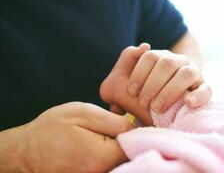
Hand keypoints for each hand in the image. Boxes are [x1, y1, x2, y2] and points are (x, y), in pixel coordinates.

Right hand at [6, 102, 132, 172]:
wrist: (26, 151)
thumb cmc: (52, 129)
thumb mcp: (83, 113)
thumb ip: (113, 121)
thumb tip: (135, 126)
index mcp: (102, 156)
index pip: (136, 145)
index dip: (139, 132)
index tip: (137, 121)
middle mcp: (101, 172)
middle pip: (130, 155)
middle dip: (130, 140)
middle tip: (120, 126)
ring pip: (121, 161)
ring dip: (120, 147)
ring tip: (108, 135)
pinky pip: (109, 165)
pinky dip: (110, 155)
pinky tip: (103, 144)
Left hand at [100, 44, 210, 124]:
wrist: (170, 102)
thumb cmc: (147, 90)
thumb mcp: (132, 76)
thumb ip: (128, 58)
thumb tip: (143, 46)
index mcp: (161, 57)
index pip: (150, 56)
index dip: (139, 73)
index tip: (131, 91)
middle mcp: (178, 61)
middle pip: (167, 63)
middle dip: (152, 84)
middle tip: (142, 103)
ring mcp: (193, 74)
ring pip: (186, 73)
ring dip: (169, 91)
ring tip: (157, 108)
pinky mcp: (204, 89)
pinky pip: (206, 90)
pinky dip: (197, 96)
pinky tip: (187, 103)